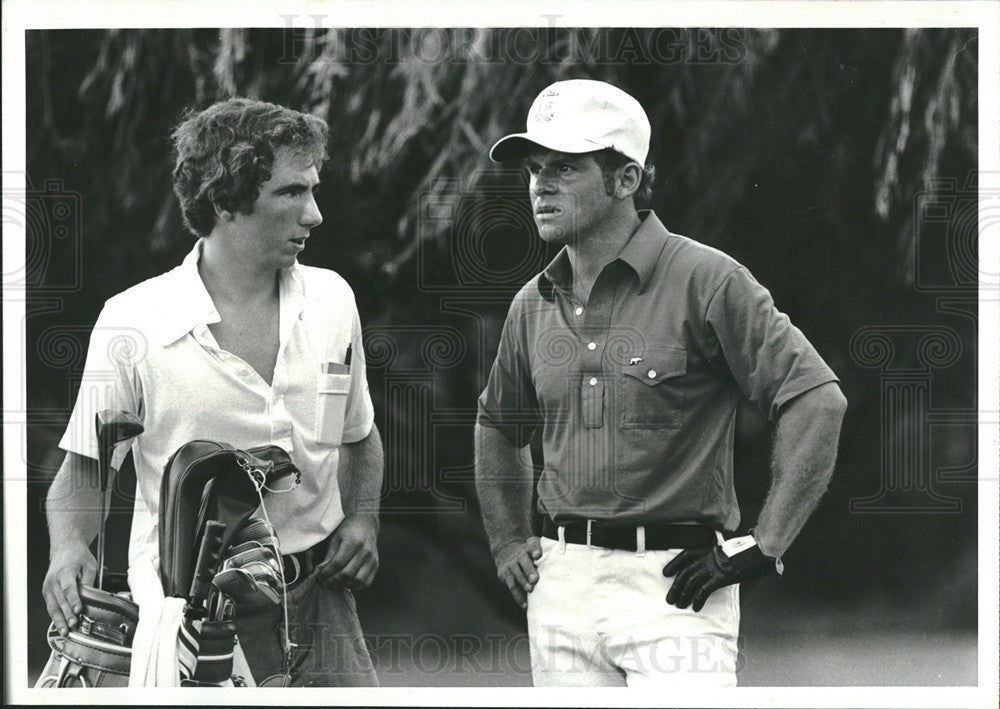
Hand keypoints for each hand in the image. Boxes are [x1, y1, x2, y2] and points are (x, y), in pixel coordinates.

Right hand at [42, 541, 96, 635]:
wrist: (65, 549)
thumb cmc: (78, 557)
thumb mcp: (90, 565)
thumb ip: (90, 580)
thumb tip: (91, 596)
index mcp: (65, 572)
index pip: (69, 589)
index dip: (73, 601)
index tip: (78, 611)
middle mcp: (53, 580)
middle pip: (60, 600)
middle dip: (67, 615)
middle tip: (74, 625)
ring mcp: (48, 587)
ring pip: (52, 606)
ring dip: (59, 620)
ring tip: (65, 631)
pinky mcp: (47, 592)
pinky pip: (50, 606)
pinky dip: (55, 617)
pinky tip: (61, 626)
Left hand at [315, 515, 378, 589]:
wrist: (366, 524)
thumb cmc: (348, 531)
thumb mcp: (335, 539)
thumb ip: (329, 556)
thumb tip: (321, 571)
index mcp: (353, 543)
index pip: (338, 563)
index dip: (327, 573)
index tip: (319, 577)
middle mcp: (365, 552)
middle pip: (348, 573)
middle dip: (333, 581)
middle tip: (325, 583)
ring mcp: (372, 560)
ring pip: (358, 580)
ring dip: (344, 585)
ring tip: (334, 585)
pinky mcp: (376, 565)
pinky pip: (366, 582)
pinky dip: (355, 586)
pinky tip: (346, 584)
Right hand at [495, 537, 541, 609]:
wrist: (507, 550)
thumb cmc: (529, 553)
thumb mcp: (535, 547)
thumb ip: (546, 553)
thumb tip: (563, 564)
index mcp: (529, 547)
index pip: (532, 546)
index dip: (535, 550)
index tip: (537, 555)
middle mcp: (518, 555)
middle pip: (523, 561)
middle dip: (529, 570)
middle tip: (535, 579)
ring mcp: (510, 565)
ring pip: (516, 574)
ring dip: (523, 582)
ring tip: (530, 590)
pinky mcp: (504, 575)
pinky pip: (511, 586)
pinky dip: (518, 596)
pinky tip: (525, 604)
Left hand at [663, 536, 777, 611]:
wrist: (760, 551)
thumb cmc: (747, 553)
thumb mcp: (728, 553)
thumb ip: (718, 560)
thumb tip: (711, 573)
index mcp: (708, 548)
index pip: (685, 555)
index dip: (674, 564)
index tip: (666, 573)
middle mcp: (708, 556)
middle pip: (686, 571)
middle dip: (676, 586)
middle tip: (669, 598)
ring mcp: (714, 566)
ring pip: (691, 581)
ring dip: (683, 594)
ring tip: (679, 605)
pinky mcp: (721, 576)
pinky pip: (705, 590)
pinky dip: (698, 599)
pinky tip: (696, 607)